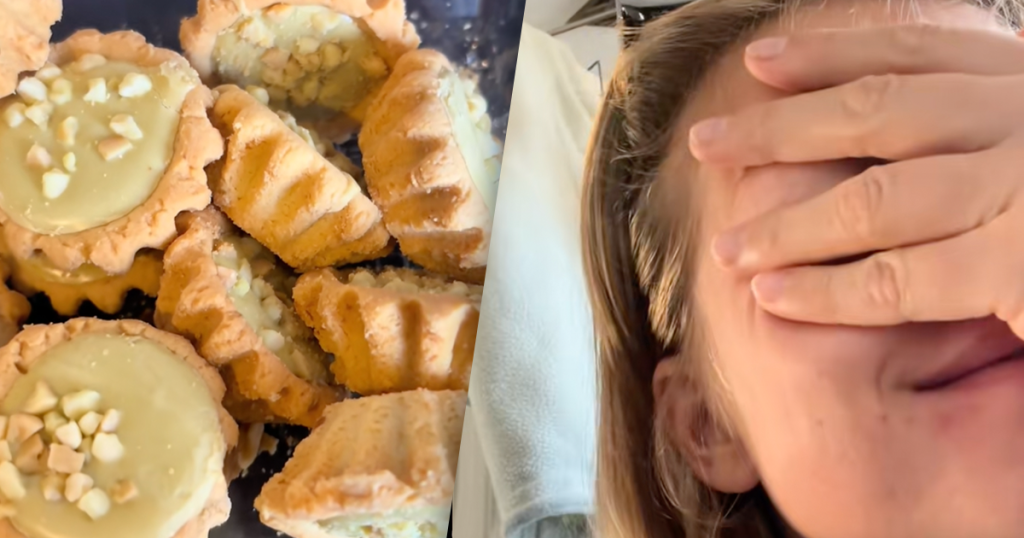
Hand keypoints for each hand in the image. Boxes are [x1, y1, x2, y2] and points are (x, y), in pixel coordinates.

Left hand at [688, 25, 1023, 334]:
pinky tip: (774, 295)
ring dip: (786, 227)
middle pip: (879, 111)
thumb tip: (933, 125)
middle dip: (777, 129)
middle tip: (706, 142)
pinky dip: (827, 290)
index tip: (760, 62)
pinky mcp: (1023, 267)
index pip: (918, 54)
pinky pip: (898, 278)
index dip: (830, 54)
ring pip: (874, 199)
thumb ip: (996, 130)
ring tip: (728, 249)